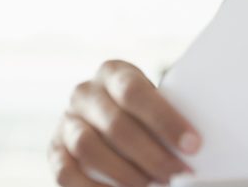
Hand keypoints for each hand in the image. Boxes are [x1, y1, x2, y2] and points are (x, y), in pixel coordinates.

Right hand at [49, 60, 200, 185]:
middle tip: (177, 173)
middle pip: (115, 125)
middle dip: (151, 155)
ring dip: (124, 173)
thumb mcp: (154, 102)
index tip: (193, 145)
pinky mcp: (54, 150)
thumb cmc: (143, 111)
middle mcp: (85, 93)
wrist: (110, 117)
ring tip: (152, 185)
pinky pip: (66, 173)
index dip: (165, 120)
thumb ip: (165, 117)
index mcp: (113, 72)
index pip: (135, 92)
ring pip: (88, 148)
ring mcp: (66, 121)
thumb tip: (191, 147)